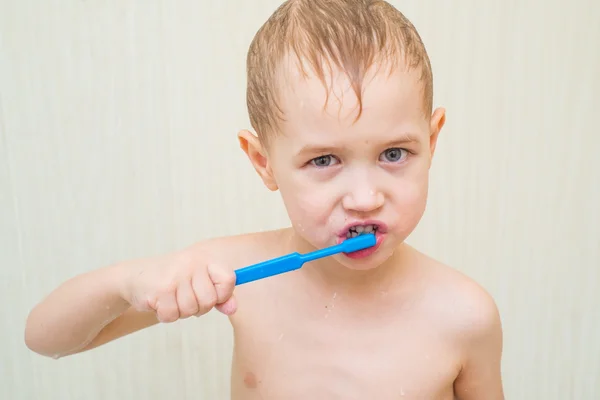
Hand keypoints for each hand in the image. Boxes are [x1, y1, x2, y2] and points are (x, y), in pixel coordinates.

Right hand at [119, 250, 236, 322]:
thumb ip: (219, 296)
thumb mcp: (198, 283)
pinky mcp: (160, 290)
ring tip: (170, 298)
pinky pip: (173, 315)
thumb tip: (233, 308)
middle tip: (184, 297)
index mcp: (204, 259)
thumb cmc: (173, 280)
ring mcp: (175, 276)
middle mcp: (191, 263)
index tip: (213, 295)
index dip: (223, 294)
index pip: (228, 280)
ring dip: (180, 311)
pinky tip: (159, 302)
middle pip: (209, 301)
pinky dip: (166, 315)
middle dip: (198, 307)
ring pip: (191, 310)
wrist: (135, 276)